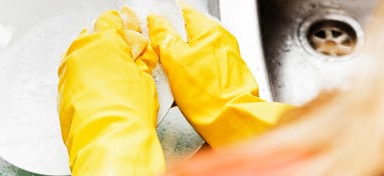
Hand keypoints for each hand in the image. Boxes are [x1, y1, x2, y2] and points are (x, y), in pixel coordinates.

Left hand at [58, 7, 164, 174]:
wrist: (108, 142)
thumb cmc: (127, 113)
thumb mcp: (146, 80)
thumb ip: (141, 60)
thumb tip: (141, 55)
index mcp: (103, 40)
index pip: (110, 20)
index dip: (123, 27)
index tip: (129, 36)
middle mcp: (80, 51)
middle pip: (92, 36)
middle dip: (107, 46)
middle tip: (125, 62)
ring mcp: (67, 70)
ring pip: (80, 57)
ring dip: (94, 63)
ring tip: (113, 82)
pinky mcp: (60, 90)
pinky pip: (74, 76)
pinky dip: (85, 80)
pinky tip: (100, 94)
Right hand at [147, 2, 292, 147]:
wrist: (231, 120)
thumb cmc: (208, 94)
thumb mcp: (175, 60)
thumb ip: (164, 36)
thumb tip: (156, 21)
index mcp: (209, 30)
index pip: (183, 11)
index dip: (164, 17)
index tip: (152, 27)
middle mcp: (221, 40)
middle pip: (189, 32)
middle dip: (171, 41)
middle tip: (157, 53)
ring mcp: (225, 57)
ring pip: (195, 50)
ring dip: (179, 58)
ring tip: (169, 73)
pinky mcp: (225, 74)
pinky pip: (202, 66)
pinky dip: (190, 71)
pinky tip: (182, 85)